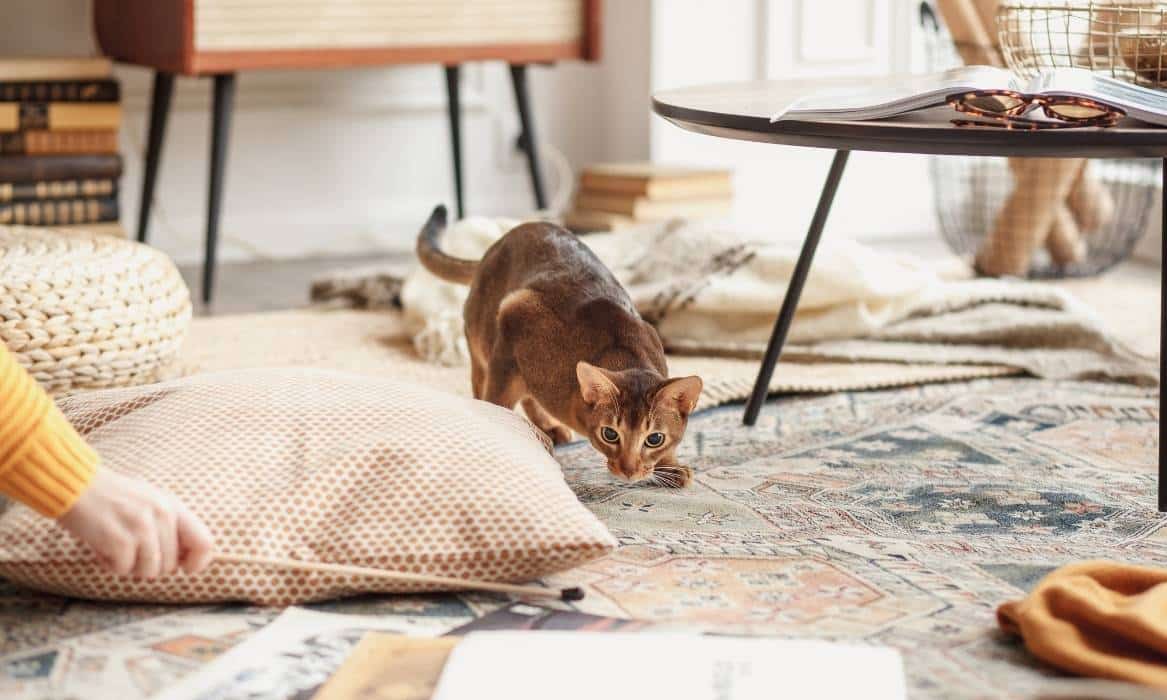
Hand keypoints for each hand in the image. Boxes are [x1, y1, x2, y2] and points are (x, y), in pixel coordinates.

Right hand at [57, 469, 213, 577]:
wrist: (75, 484)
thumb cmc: (112, 497)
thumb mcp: (150, 501)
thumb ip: (169, 525)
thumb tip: (186, 560)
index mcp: (173, 506)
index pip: (205, 542)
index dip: (198, 563)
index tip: (185, 569)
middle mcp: (162, 514)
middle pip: (171, 565)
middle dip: (150, 566)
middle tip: (130, 551)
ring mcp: (142, 527)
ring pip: (149, 572)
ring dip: (130, 567)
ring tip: (116, 547)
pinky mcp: (120, 539)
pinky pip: (124, 570)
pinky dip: (110, 565)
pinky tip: (102, 547)